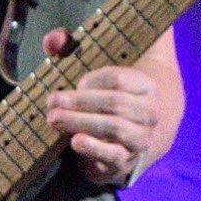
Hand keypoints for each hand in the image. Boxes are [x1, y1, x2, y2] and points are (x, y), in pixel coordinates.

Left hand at [42, 27, 163, 186]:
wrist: (135, 137)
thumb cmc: (108, 98)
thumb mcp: (97, 74)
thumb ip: (71, 49)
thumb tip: (51, 40)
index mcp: (145, 86)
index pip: (117, 78)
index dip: (91, 80)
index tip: (73, 83)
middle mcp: (149, 112)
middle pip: (113, 102)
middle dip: (79, 102)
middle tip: (51, 103)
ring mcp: (141, 137)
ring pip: (113, 127)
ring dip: (80, 122)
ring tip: (54, 120)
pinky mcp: (127, 161)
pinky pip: (113, 155)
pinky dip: (94, 148)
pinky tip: (75, 141)